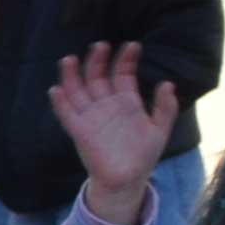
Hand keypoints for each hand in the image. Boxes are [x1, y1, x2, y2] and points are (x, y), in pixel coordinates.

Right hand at [49, 41, 180, 214]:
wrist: (128, 179)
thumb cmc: (143, 154)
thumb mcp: (160, 129)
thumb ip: (165, 108)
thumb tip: (167, 84)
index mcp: (126, 101)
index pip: (123, 74)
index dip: (126, 59)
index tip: (133, 45)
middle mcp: (106, 105)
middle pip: (97, 77)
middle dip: (97, 60)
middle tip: (100, 45)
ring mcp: (91, 117)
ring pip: (77, 90)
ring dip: (72, 75)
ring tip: (69, 59)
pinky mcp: (80, 131)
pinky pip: (67, 114)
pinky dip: (60, 103)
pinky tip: (56, 89)